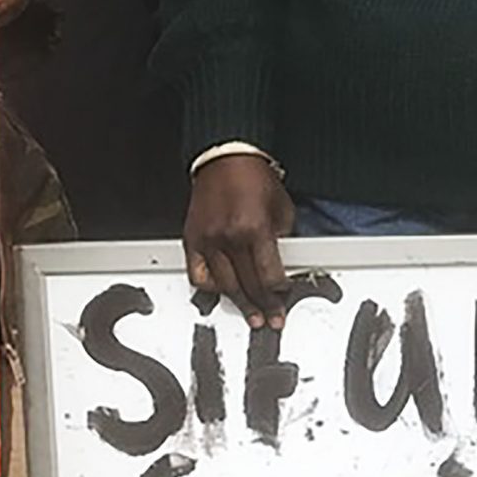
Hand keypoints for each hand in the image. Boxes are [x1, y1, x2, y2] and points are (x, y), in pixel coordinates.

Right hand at [183, 155, 295, 327]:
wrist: (225, 158)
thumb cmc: (253, 177)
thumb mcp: (282, 207)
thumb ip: (282, 238)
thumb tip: (281, 263)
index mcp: (254, 229)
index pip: (269, 276)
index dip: (279, 293)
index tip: (283, 300)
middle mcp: (229, 237)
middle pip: (249, 285)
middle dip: (264, 305)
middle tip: (272, 318)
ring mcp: (208, 240)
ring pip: (224, 286)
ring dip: (240, 304)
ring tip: (251, 315)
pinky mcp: (193, 239)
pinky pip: (199, 275)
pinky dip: (211, 288)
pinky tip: (222, 292)